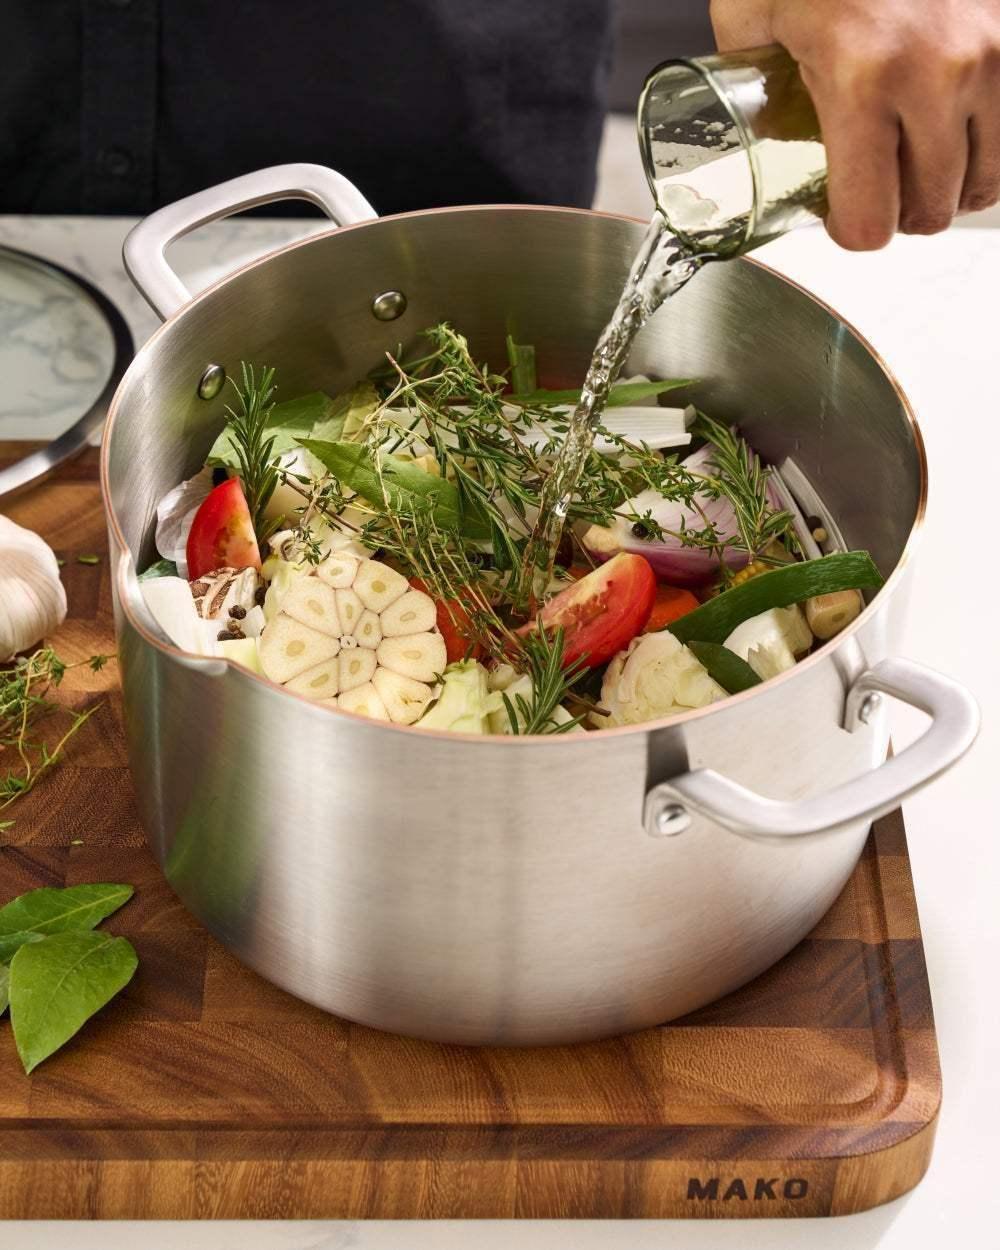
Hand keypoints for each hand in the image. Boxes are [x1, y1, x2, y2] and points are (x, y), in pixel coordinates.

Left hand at [710, 0, 999, 248]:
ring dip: (952, 188)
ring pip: (985, 180)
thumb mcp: (753, 10)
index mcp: (860, 81)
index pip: (870, 220)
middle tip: (881, 196)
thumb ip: (747, 79)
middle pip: (930, 209)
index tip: (844, 220)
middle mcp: (937, 74)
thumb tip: (743, 131)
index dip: (853, 232)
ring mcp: (993, 53)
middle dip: (900, 215)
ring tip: (921, 171)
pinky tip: (962, 142)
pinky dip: (992, 151)